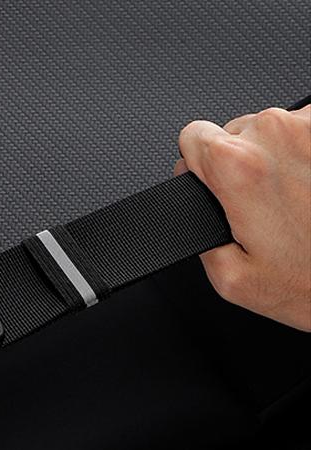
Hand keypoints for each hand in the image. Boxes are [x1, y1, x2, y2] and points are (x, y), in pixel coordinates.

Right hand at [176, 105, 310, 330]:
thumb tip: (191, 204)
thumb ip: (196, 233)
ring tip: (293, 203)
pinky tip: (310, 191)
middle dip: (238, 167)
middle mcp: (279, 136)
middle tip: (261, 210)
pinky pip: (304, 133)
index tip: (212, 187)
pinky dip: (303, 157)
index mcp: (241, 168)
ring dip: (275, 161)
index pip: (192, 136)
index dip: (195, 165)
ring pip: (270, 132)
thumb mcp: (228, 277)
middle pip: (232, 134)